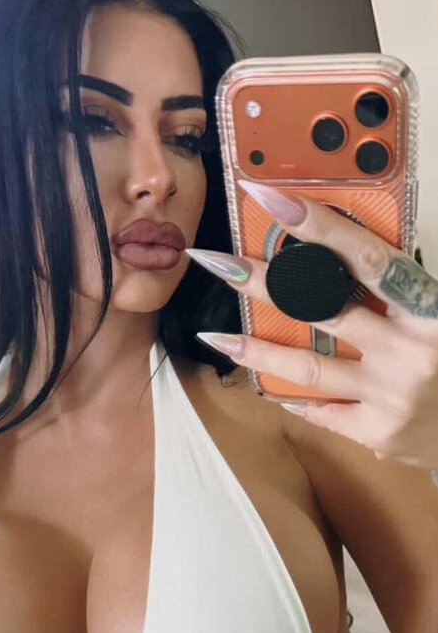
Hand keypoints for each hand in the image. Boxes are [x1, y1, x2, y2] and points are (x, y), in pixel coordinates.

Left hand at [187, 180, 437, 470]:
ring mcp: (392, 394)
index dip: (321, 227)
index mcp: (430, 309)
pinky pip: (321, 409)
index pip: (368, 258)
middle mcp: (411, 350)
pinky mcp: (378, 432)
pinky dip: (291, 394)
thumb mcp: (437, 316)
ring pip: (309, 365)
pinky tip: (263, 381)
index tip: (276, 200)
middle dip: (266, 283)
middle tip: (222, 264)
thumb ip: (395, 291)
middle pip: (323, 308)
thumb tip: (330, 252)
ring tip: (216, 337)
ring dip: (256, 349)